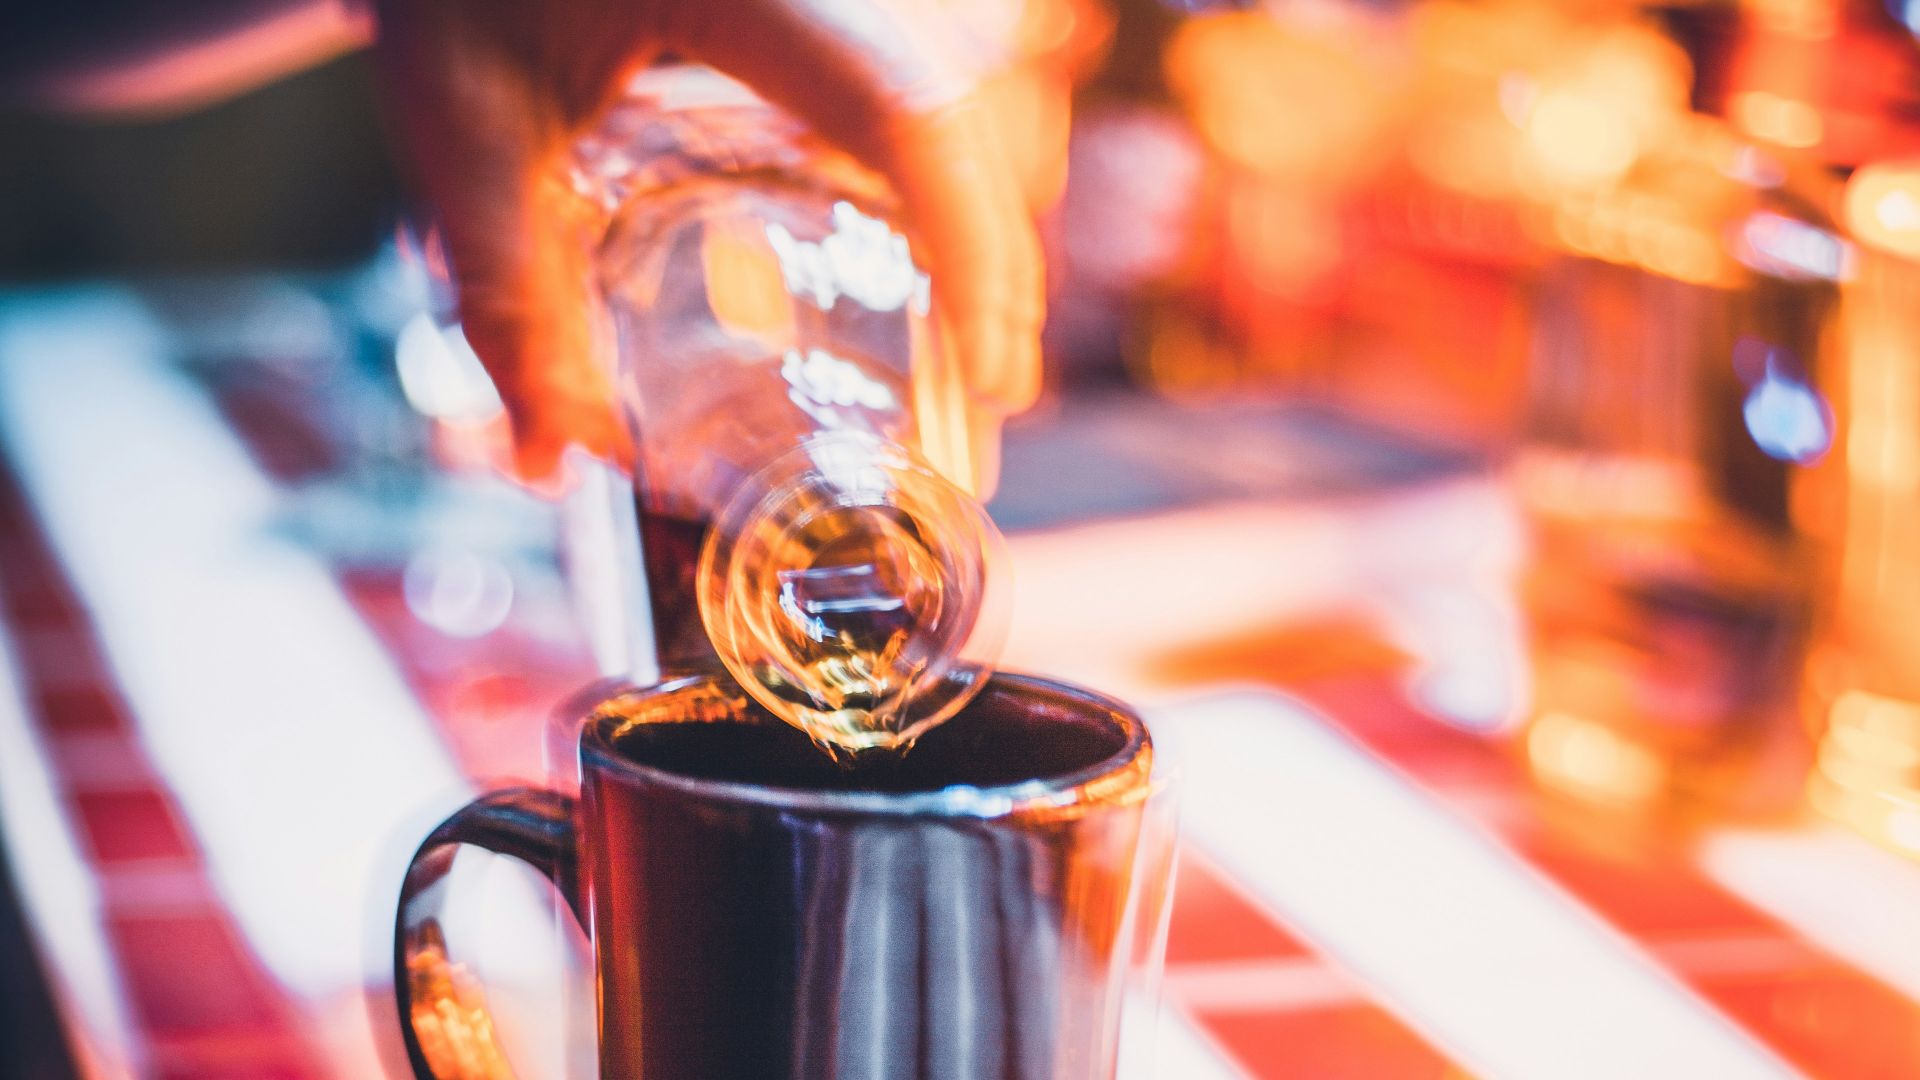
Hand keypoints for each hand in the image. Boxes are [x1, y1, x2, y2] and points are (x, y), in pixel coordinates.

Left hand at [371, 0, 1043, 482]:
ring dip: (973, 213)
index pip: (903, 112)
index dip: (971, 243)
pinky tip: (920, 245)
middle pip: (954, 108)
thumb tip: (553, 458)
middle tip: (997, 388)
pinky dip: (927, 172)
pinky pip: (897, 77)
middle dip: (994, 255)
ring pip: (943, 88)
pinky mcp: (813, 1)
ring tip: (977, 335)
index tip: (991, 366)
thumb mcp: (464, 127)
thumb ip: (504, 292)